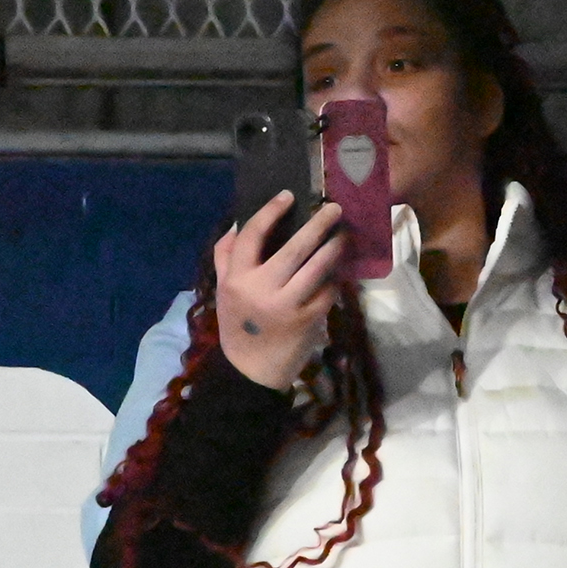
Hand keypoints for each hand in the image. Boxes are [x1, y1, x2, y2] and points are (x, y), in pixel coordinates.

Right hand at [214, 194, 346, 390]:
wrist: (251, 371)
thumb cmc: (237, 326)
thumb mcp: (223, 290)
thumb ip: (226, 257)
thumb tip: (238, 224)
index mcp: (238, 278)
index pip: (253, 235)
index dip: (271, 212)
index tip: (289, 195)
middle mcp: (262, 288)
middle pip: (294, 248)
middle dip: (316, 225)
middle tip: (334, 208)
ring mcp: (288, 305)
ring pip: (316, 268)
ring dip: (333, 248)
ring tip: (343, 235)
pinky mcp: (308, 320)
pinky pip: (326, 292)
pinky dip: (334, 279)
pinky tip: (340, 268)